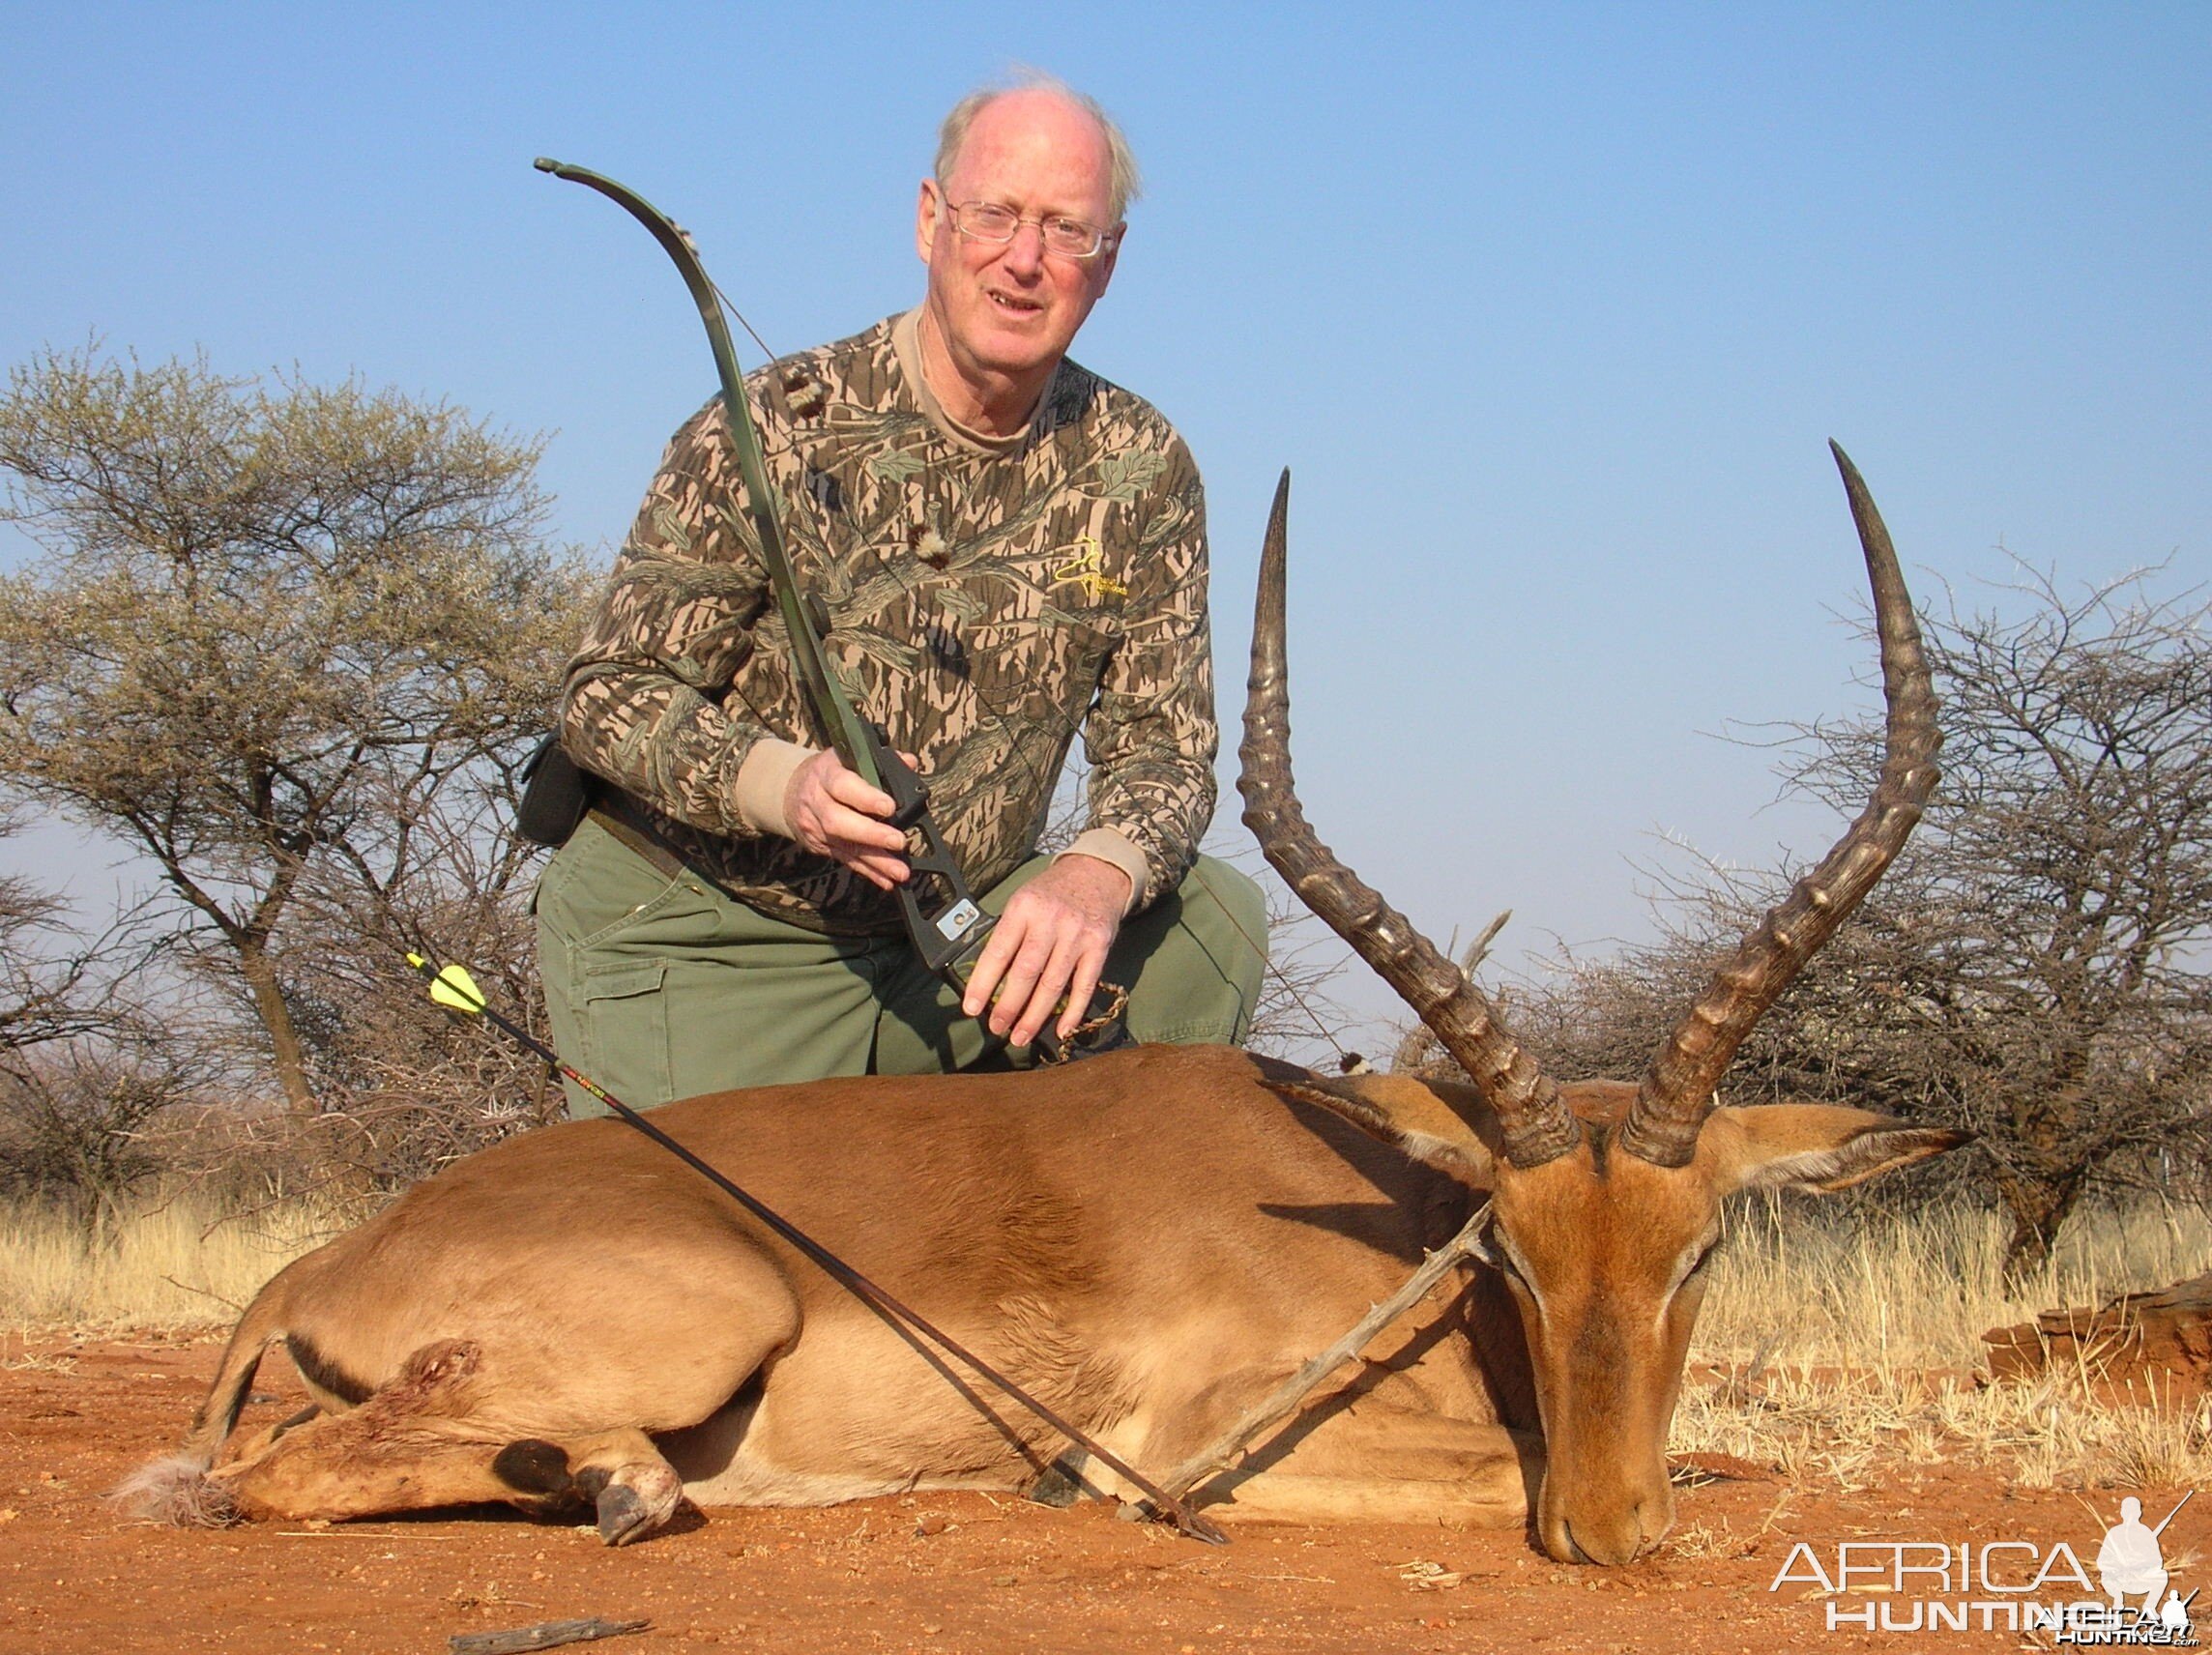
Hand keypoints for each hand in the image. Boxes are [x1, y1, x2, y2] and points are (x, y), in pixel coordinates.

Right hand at [783, 749, 913, 889]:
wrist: (790, 790)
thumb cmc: (829, 772)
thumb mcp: (847, 757)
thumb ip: (879, 761)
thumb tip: (909, 763)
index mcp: (826, 773)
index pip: (842, 785)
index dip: (865, 797)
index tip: (890, 807)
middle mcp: (817, 801)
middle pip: (839, 821)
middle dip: (871, 834)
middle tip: (899, 842)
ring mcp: (816, 827)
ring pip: (845, 846)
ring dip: (876, 861)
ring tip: (900, 871)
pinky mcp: (821, 846)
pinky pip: (846, 860)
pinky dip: (868, 871)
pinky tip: (886, 881)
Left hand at [963, 855, 1131, 1045]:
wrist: (1097, 872)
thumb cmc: (1053, 892)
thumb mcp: (1024, 900)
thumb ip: (1009, 933)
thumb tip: (989, 979)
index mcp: (1023, 907)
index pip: (998, 951)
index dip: (982, 983)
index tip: (972, 1008)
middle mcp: (1050, 920)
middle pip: (1026, 972)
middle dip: (1008, 1006)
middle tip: (997, 1027)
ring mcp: (1077, 934)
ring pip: (1053, 984)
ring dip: (1035, 1016)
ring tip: (1020, 1036)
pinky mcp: (1099, 946)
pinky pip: (1084, 985)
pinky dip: (1073, 1012)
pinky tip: (1061, 1031)